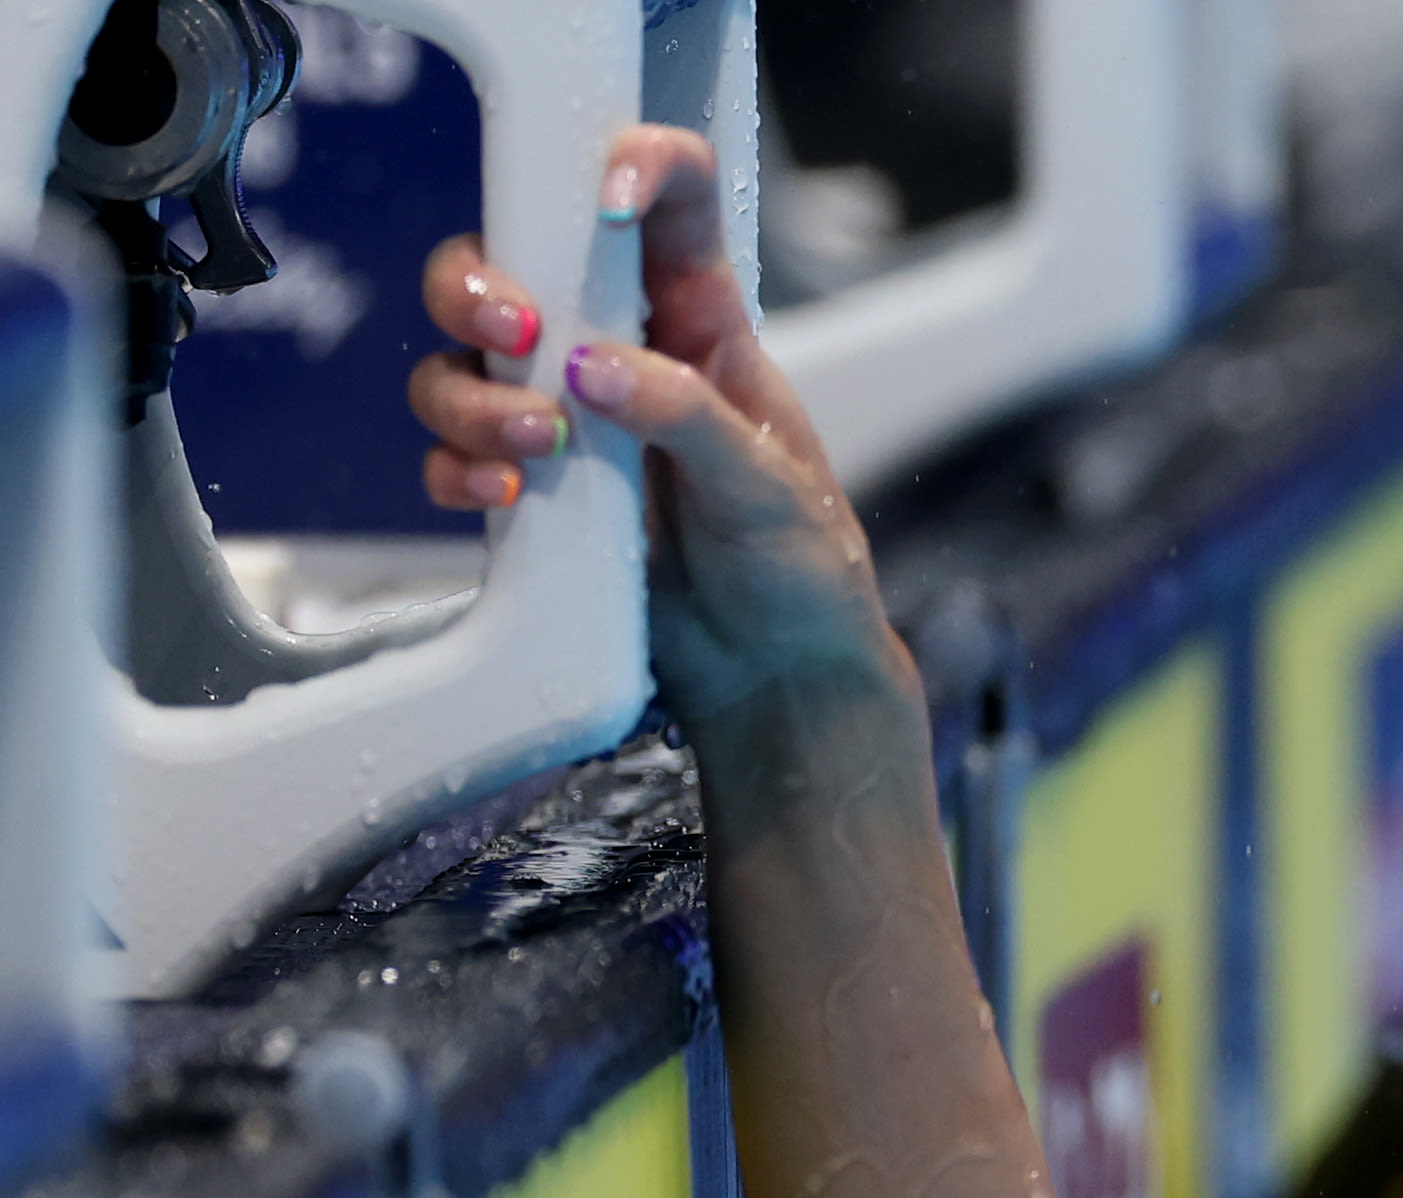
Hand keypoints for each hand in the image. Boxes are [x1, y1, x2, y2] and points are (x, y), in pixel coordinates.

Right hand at [410, 127, 907, 737]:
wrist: (777, 680)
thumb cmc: (801, 572)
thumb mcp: (771, 488)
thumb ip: (688, 417)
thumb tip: (593, 368)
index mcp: (702, 323)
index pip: (671, 206)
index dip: (639, 165)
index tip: (609, 194)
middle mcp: (622, 352)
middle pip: (511, 265)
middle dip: (482, 286)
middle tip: (518, 334)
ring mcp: (567, 418)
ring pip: (463, 361)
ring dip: (473, 393)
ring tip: (539, 445)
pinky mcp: (531, 488)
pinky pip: (454, 452)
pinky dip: (459, 466)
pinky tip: (506, 495)